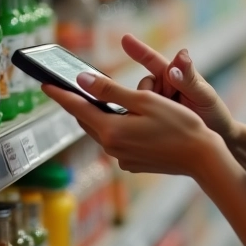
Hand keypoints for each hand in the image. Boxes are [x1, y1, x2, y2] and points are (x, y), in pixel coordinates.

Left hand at [41, 73, 220, 178]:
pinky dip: (119, 128)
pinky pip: (119, 142)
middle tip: (75, 89)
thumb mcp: (145, 100)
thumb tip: (82, 81)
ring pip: (104, 131)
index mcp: (111, 131)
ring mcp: (122, 159)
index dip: (60, 95)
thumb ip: (111, 90)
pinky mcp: (133, 164)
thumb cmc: (178, 124)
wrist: (201, 156)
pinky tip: (135, 120)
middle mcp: (112, 148)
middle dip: (82, 105)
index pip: (77, 109)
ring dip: (103, 116)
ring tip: (107, 100)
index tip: (45, 85)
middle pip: (88, 121)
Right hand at [121, 35, 238, 144]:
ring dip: (148, 110)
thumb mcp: (204, 95)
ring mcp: (156, 105)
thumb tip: (178, 58)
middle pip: (144, 85)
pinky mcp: (151, 121)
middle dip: (150, 95)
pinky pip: (139, 118)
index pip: (152, 60)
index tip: (125, 38)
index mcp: (174, 76)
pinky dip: (141, 120)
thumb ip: (189, 79)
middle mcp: (162, 87)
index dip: (138, 50)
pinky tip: (150, 129)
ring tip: (169, 119)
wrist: (216, 140)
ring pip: (139, 102)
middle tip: (169, 104)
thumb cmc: (213, 112)